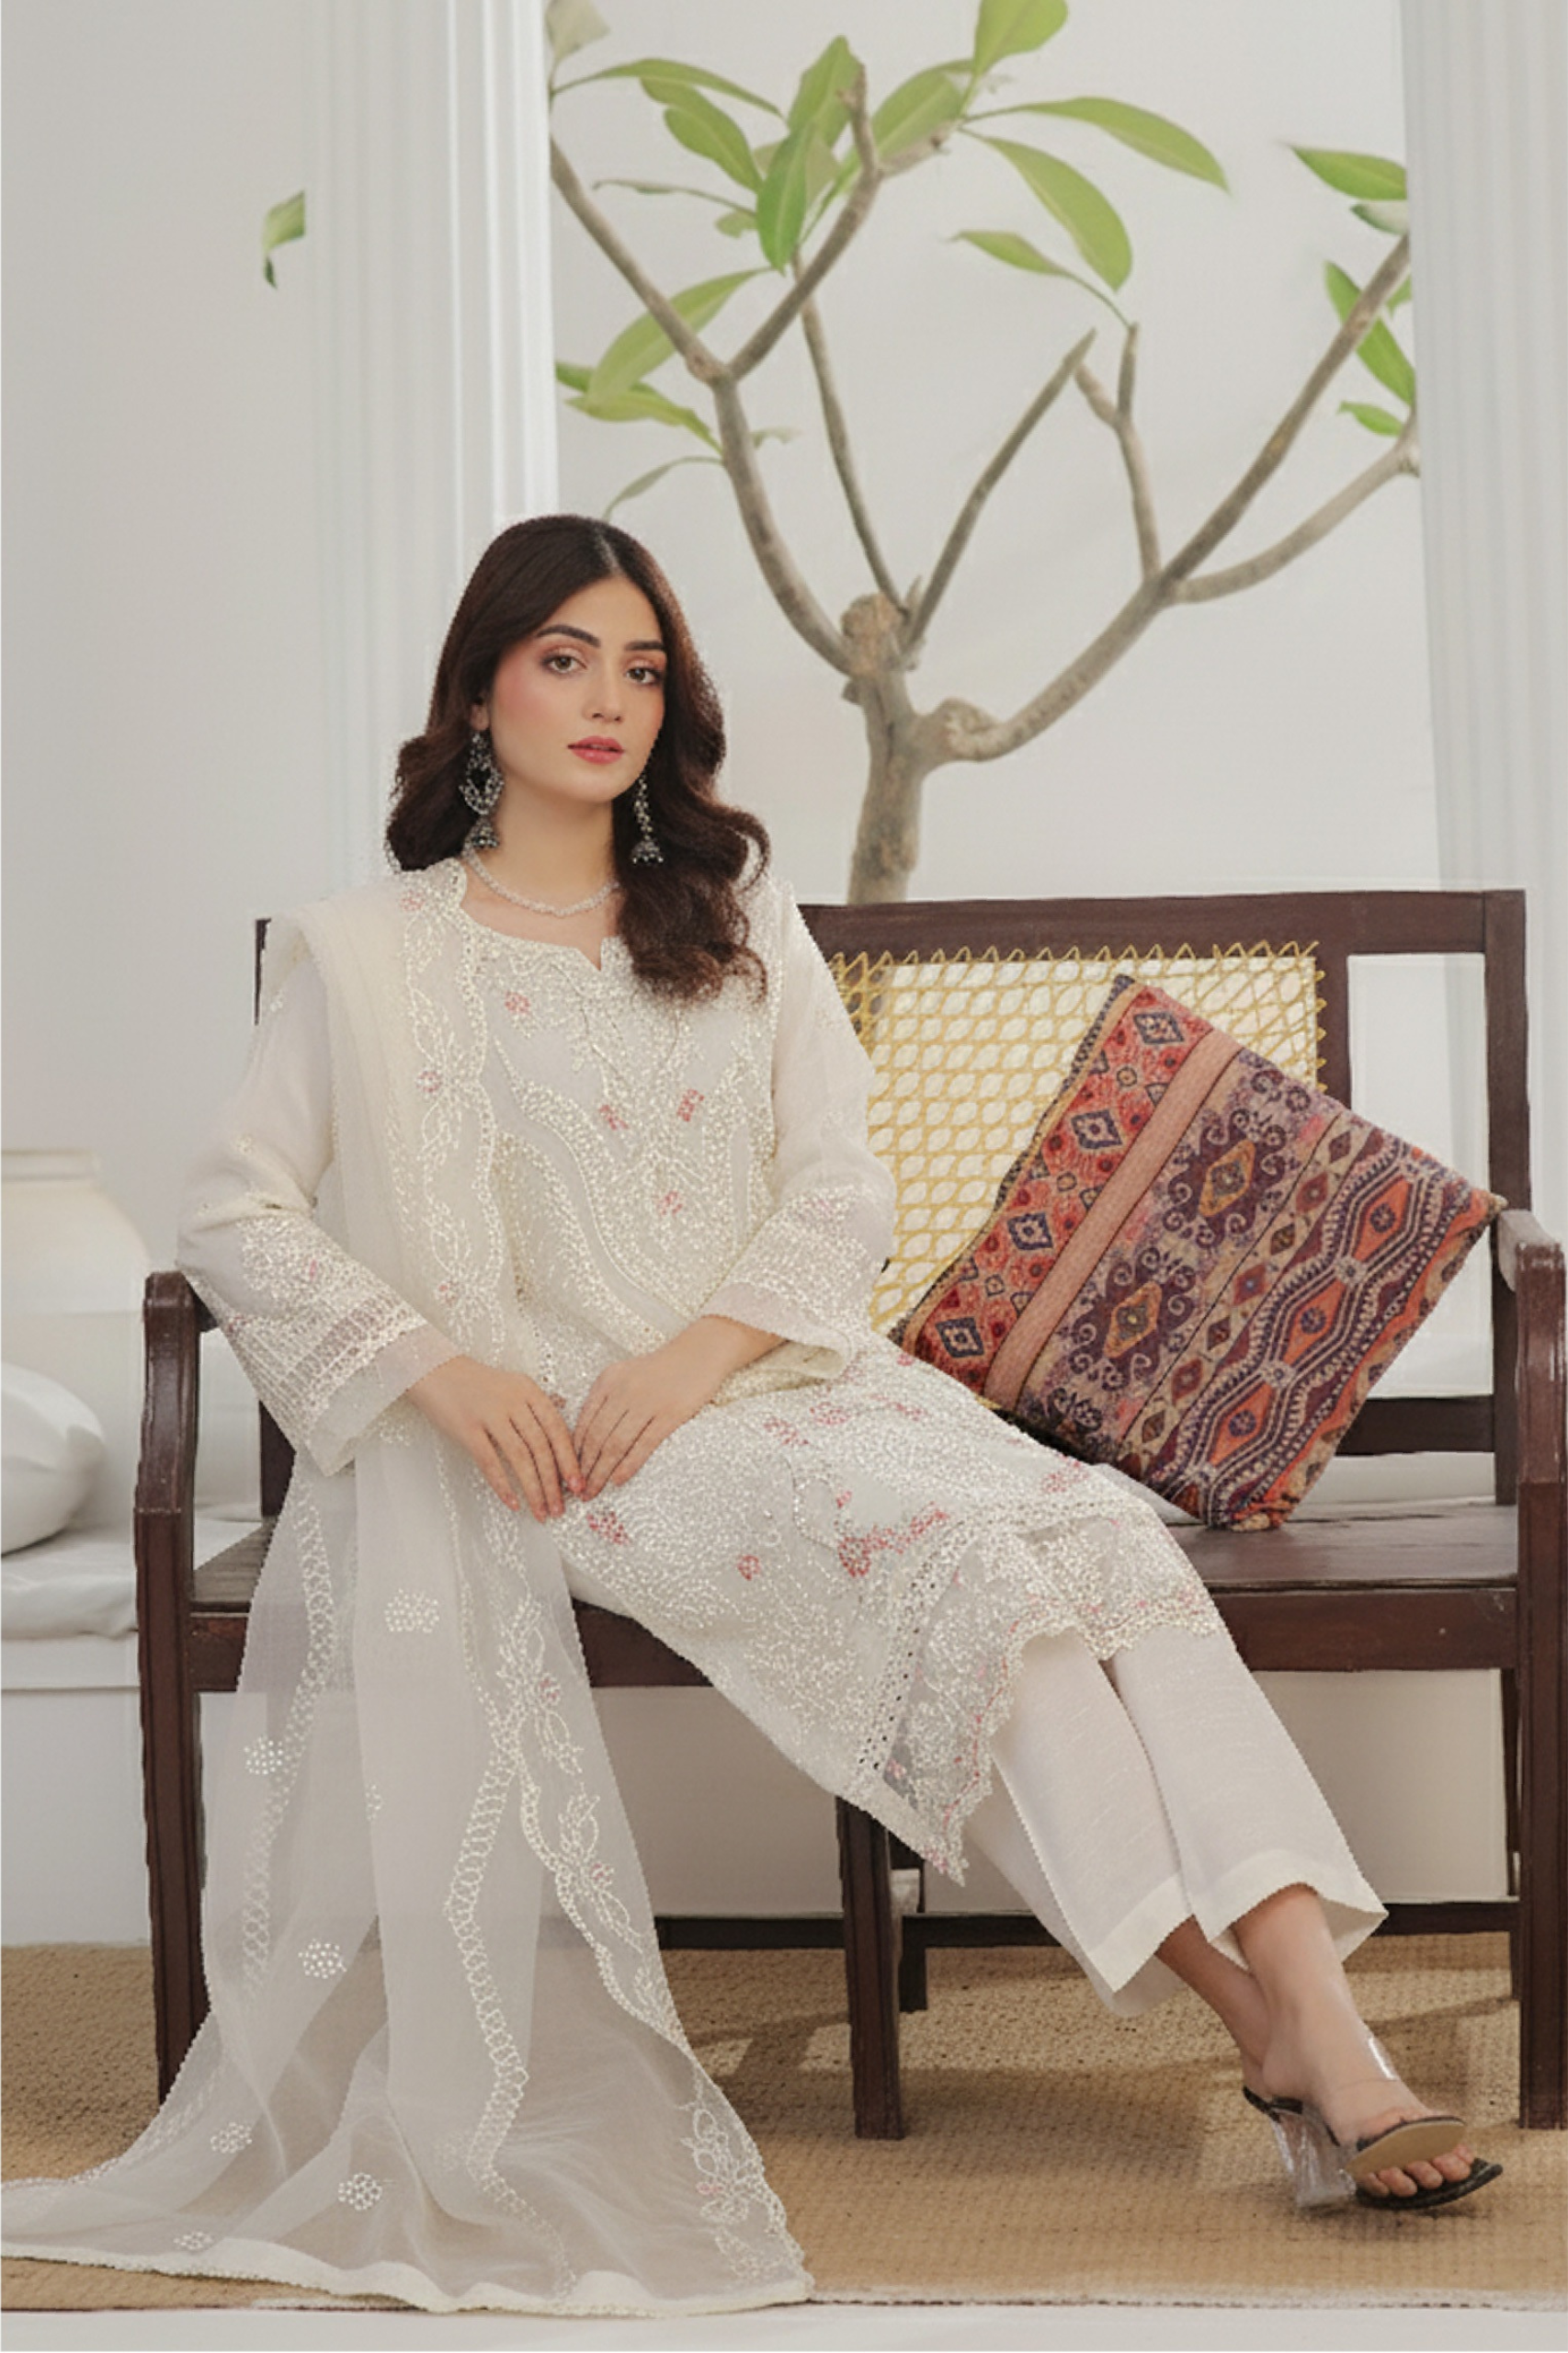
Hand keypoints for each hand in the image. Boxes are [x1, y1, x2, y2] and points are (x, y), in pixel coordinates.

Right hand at [407, 1356, 581, 1521]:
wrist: (436, 1371)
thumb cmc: (475, 1383)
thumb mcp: (513, 1384)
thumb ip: (537, 1401)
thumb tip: (564, 1410)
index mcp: (529, 1391)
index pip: (557, 1429)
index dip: (569, 1460)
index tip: (577, 1484)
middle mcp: (513, 1401)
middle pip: (541, 1447)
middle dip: (553, 1482)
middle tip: (559, 1508)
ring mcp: (490, 1414)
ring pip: (520, 1457)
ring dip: (533, 1489)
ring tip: (540, 1511)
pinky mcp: (467, 1428)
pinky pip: (490, 1462)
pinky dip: (503, 1485)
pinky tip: (513, 1502)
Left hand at [574, 1317, 777, 1497]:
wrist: (701, 1352)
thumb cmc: (662, 1368)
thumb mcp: (626, 1374)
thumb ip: (606, 1399)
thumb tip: (588, 1439)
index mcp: (607, 1381)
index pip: (583, 1423)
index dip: (572, 1452)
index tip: (567, 1472)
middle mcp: (622, 1391)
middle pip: (595, 1438)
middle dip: (583, 1468)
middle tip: (577, 1491)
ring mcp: (646, 1403)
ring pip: (615, 1445)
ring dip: (600, 1473)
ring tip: (593, 1493)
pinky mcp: (669, 1414)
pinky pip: (643, 1445)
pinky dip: (628, 1466)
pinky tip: (618, 1480)